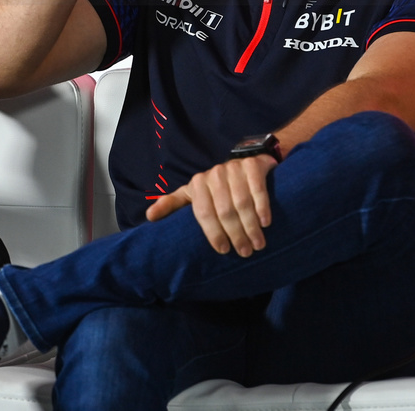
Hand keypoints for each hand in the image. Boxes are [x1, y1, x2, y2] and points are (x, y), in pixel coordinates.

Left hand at [144, 154, 278, 256]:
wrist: (245, 161)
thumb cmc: (216, 186)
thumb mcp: (192, 193)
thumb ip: (172, 204)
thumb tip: (149, 217)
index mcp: (197, 184)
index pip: (203, 212)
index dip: (213, 233)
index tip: (223, 251)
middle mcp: (214, 174)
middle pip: (224, 210)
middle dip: (235, 234)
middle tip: (245, 252)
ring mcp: (234, 168)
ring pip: (242, 202)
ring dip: (251, 226)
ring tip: (258, 245)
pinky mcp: (253, 165)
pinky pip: (258, 189)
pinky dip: (262, 207)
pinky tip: (266, 223)